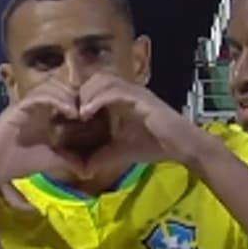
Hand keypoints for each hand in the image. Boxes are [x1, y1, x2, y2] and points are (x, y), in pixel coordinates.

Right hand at [0, 78, 85, 187]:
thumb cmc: (14, 163)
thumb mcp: (49, 160)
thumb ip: (67, 160)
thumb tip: (87, 169)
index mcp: (41, 112)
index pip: (62, 95)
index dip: (78, 99)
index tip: (94, 112)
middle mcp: (33, 104)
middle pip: (58, 85)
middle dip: (75, 94)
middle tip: (90, 107)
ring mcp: (23, 104)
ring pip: (50, 87)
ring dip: (67, 96)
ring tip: (80, 112)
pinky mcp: (16, 107)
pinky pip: (38, 95)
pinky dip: (55, 100)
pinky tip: (69, 112)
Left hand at [76, 73, 206, 175]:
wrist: (182, 147)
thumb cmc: (155, 146)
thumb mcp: (121, 152)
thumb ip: (102, 156)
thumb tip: (81, 169)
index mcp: (122, 99)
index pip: (94, 87)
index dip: (79, 97)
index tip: (65, 115)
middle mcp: (127, 90)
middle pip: (95, 79)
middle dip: (79, 93)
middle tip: (68, 113)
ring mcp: (134, 92)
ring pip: (102, 80)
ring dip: (86, 94)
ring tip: (77, 113)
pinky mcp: (141, 98)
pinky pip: (114, 91)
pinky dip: (97, 99)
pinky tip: (87, 113)